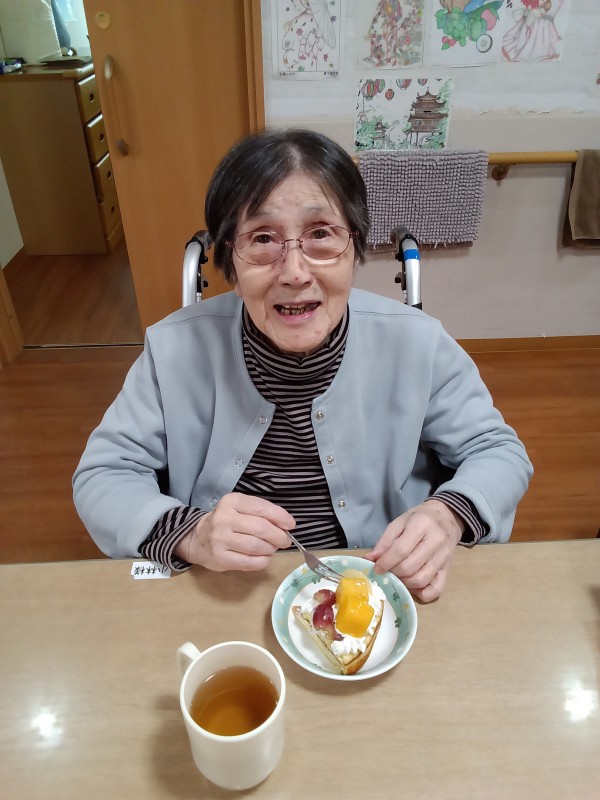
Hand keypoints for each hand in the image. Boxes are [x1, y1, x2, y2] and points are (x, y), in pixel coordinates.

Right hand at [174, 492, 294, 571]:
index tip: (290, 524)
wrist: (197, 538)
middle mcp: (224, 518)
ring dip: (271, 549)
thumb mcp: (239, 509)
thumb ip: (261, 513)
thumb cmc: (225, 522)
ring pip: (257, 546)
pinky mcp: (220, 558)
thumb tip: (286, 525)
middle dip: (278, 536)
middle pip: (261, 528)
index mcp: (231, 502)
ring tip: (272, 548)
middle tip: (284, 540)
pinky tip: (263, 557)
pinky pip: (250, 562)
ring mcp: (220, 539)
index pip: (261, 508)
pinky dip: (263, 561)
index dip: (280, 517)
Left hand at [365, 500, 463, 602]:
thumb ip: (385, 541)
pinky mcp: (448, 570)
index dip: (385, 562)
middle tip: (386, 572)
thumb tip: (369, 560)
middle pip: (410, 567)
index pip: (401, 550)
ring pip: (421, 580)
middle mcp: (436, 542)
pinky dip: (422, 593)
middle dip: (393, 573)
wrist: (447, 517)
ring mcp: (444, 558)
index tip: (376, 568)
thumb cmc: (420, 518)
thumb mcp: (400, 522)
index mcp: (422, 525)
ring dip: (404, 583)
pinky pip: (436, 589)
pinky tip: (413, 585)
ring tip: (397, 577)